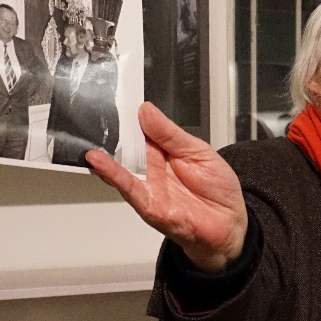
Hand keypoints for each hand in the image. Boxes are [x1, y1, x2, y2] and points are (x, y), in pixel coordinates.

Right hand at [86, 102, 248, 271]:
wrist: (230, 223)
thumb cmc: (216, 188)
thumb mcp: (198, 151)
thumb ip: (170, 134)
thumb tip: (146, 109)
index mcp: (162, 151)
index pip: (138, 130)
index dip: (126, 116)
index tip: (111, 98)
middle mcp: (150, 169)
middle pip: (124, 148)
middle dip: (108, 133)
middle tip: (91, 114)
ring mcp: (147, 187)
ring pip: (119, 168)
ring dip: (104, 156)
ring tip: (89, 140)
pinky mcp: (149, 206)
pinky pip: (129, 189)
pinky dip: (113, 175)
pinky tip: (100, 163)